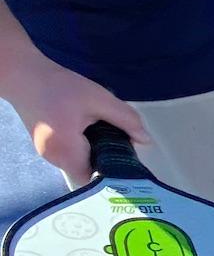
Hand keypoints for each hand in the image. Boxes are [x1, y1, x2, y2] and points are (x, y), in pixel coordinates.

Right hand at [5, 54, 148, 184]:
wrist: (25, 76)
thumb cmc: (60, 87)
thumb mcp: (99, 99)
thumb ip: (126, 120)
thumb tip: (146, 139)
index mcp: (66, 151)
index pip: (95, 178)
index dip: (115, 174)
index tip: (131, 162)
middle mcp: (55, 159)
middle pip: (89, 173)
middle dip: (109, 162)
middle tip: (125, 146)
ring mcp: (49, 156)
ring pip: (81, 165)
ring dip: (98, 154)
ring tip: (110, 137)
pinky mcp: (48, 149)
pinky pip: (73, 157)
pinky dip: (86, 149)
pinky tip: (94, 134)